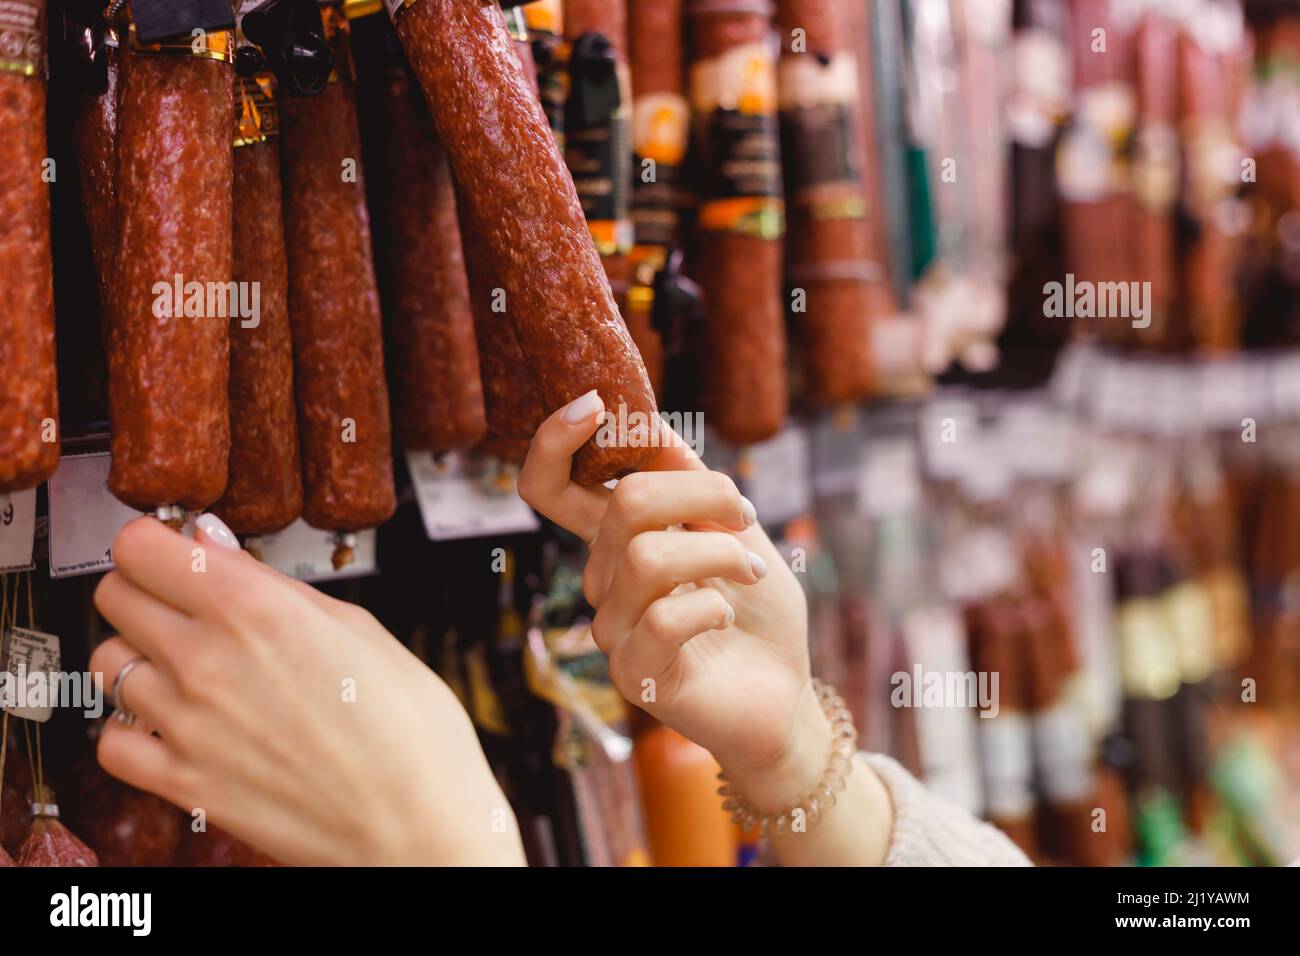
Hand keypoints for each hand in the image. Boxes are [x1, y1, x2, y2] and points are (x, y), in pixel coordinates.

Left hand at [90, 516, 524, 865]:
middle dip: (146, 590)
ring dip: (141, 657)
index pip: (141, 547)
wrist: (416, 823)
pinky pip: (112, 740)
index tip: (174, 552)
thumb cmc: (409, 728)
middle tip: (184, 605)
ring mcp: (185, 723)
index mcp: (254, 606)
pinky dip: (134, 729)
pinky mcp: (181, 783)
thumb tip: (215, 546)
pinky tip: (174, 724)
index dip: (157, 543)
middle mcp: (206, 658)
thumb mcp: (358, 626)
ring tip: (187, 668)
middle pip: (114, 594)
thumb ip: (274, 584)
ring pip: (109, 663)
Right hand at [518, 392, 829, 811]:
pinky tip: (727, 617)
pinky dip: (713, 606)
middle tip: (746, 515)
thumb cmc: (756, 608)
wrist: (785, 690)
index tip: (597, 404)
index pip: (549, 486)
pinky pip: (664, 618)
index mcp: (616, 538)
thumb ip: (690, 478)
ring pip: (648, 557)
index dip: (555, 441)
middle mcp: (602, 580)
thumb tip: (647, 421)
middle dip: (703, 494)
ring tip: (751, 572)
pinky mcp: (634, 675)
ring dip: (719, 554)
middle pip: (625, 504)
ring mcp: (613, 628)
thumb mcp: (734, 526)